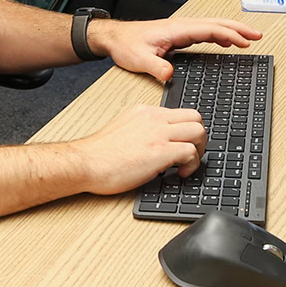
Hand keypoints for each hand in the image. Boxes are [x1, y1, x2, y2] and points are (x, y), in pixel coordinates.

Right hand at [76, 103, 208, 192]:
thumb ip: (142, 130)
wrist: (86, 163)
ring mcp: (158, 133)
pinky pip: (191, 152)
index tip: (183, 145)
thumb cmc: (100, 154)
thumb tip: (157, 142)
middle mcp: (154, 118)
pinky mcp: (160, 152)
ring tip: (187, 164)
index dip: (187, 131)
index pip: (181, 113)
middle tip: (191, 154)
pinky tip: (179, 174)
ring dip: (199, 150)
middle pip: (196, 118)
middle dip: (199, 138)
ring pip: (199, 131)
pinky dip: (192, 165)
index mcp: (145, 112)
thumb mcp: (124, 129)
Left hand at [89, 16, 262, 82]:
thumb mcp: (139, 59)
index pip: (210, 29)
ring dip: (231, 31)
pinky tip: (225, 42)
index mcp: (176, 30)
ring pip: (212, 27)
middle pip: (216, 24)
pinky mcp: (179, 36)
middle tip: (258, 35)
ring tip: (249, 38)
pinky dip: (219, 35)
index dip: (230, 34)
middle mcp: (181, 27)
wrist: (115, 38)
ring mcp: (181, 30)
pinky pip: (205, 33)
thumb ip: (155, 67)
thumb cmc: (126, 45)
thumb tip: (170, 75)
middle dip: (238, 28)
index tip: (245, 41)